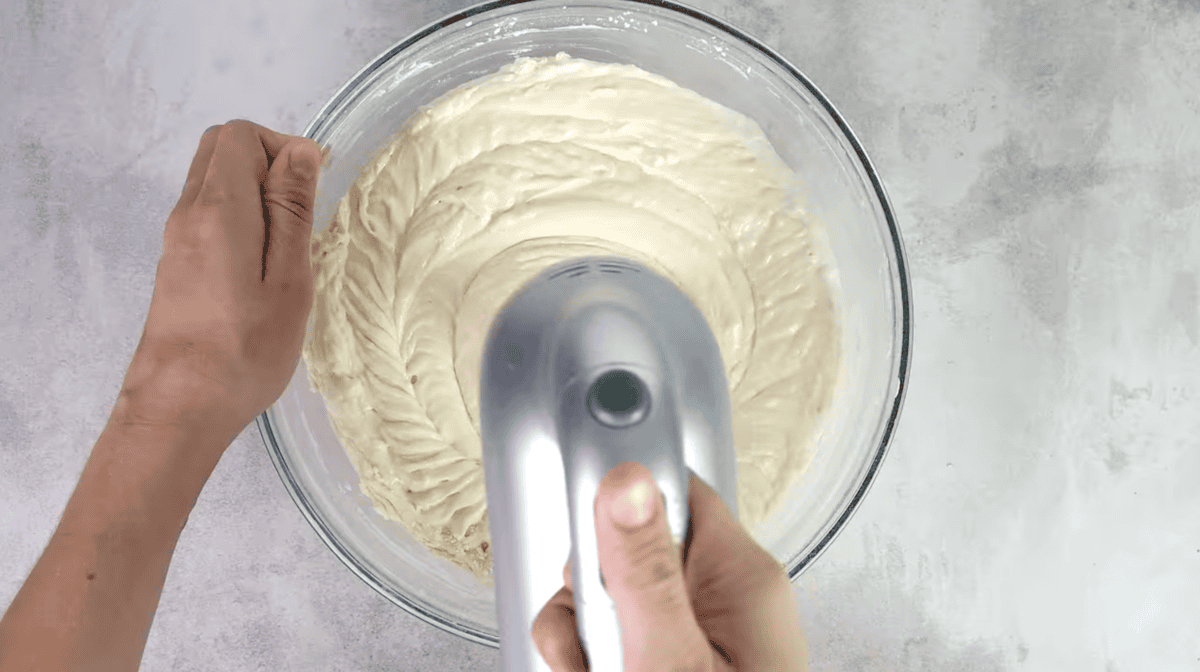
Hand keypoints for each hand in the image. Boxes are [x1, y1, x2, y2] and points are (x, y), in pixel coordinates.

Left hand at [119, 120, 322, 443]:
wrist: (179, 407)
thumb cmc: (245, 349)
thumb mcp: (288, 278)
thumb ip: (293, 209)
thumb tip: (300, 150)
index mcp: (218, 208)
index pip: (241, 135)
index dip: (283, 149)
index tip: (312, 194)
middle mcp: (188, 213)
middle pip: (221, 150)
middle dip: (268, 164)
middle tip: (302, 217)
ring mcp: (176, 239)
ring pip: (214, 183)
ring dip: (256, 196)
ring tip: (286, 250)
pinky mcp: (176, 265)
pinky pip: (208, 215)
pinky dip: (240, 220)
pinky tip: (262, 270)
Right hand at [533, 462, 806, 670]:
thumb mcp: (672, 657)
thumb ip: (645, 571)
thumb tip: (625, 482)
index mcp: (743, 577)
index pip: (672, 489)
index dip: (619, 498)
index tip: (582, 528)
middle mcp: (727, 597)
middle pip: (629, 548)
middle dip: (589, 594)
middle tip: (589, 641)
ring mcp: (704, 632)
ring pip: (614, 599)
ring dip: (584, 637)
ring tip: (592, 671)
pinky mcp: (683, 658)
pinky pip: (621, 634)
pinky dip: (595, 659)